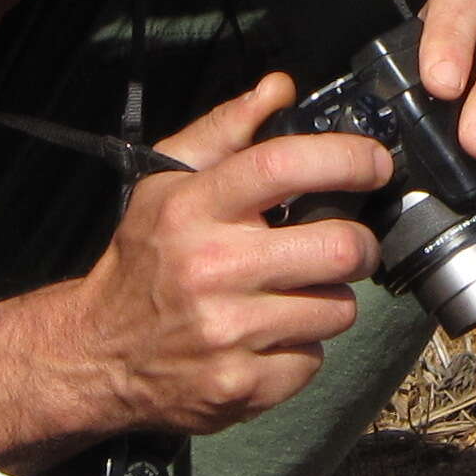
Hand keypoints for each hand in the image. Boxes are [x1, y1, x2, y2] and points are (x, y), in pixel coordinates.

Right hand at [62, 75, 392, 434]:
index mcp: (192, 209)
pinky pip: (314, 359)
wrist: (101, 355)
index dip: (346, 158)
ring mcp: (228, 332)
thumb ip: (225, 131)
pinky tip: (268, 337)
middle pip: (338, 247)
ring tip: (291, 295)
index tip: (375, 163)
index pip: (283, 165)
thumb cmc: (145, 262)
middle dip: (359, 245)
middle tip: (347, 245)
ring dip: (328, 300)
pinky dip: (302, 348)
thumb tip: (279, 90)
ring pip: (337, 309)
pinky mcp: (242, 385)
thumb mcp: (167, 185)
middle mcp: (211, 269)